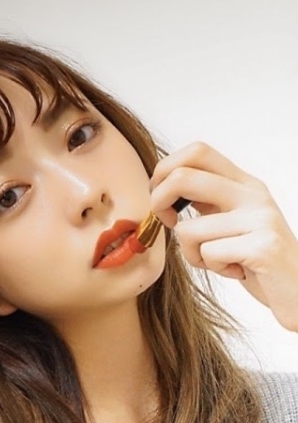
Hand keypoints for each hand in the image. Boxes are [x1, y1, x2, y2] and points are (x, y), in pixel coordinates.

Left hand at [150, 142, 297, 331]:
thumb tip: (165, 189)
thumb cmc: (259, 263)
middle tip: (168, 224)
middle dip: (159, 202)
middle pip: (184, 177)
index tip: (162, 200)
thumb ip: (207, 204)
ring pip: (189, 228)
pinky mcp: (263, 246)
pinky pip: (209, 253)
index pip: (197, 151)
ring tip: (218, 262)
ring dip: (192, 254)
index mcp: (244, 184)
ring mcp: (260, 218)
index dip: (166, 171)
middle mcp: (253, 194)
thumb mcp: (231, 225)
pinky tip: (237, 271)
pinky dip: (214, 269)